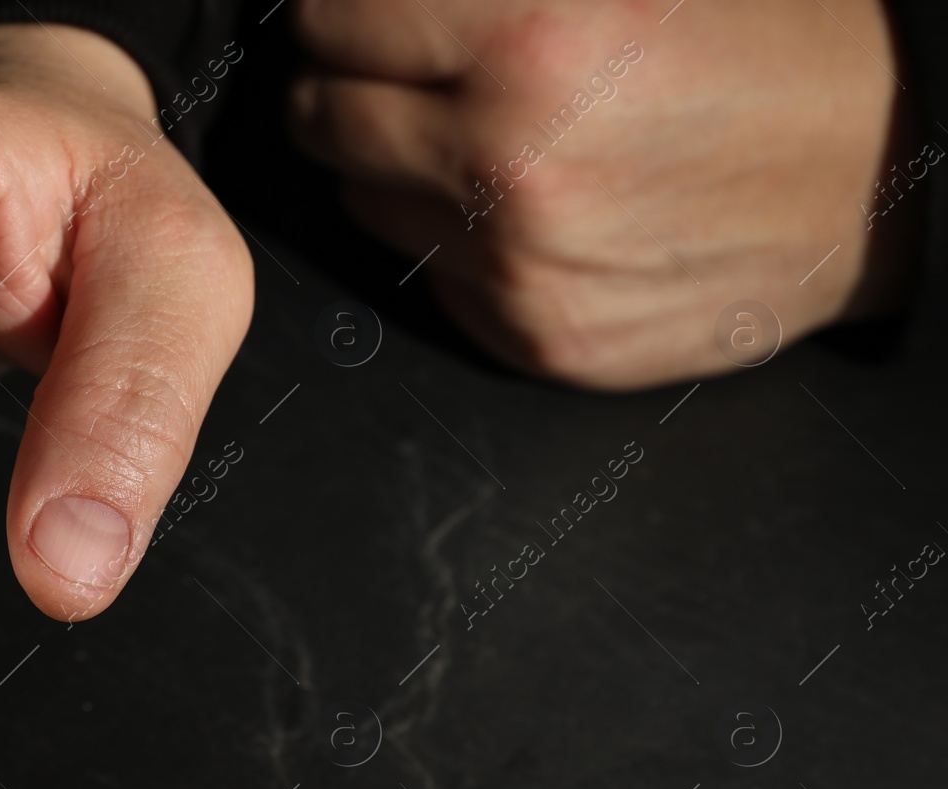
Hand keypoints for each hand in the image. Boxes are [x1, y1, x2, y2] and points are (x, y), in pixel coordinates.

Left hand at [288, 0, 919, 388]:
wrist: (881, 183)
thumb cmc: (775, 52)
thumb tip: (377, 2)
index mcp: (534, 40)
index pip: (334, 20)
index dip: (343, 11)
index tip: (362, 15)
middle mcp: (511, 167)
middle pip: (323, 117)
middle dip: (354, 83)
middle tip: (410, 69)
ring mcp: (517, 269)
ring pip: (362, 202)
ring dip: (395, 164)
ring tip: (483, 138)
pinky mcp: (533, 340)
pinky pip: (427, 274)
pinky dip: (451, 237)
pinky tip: (526, 207)